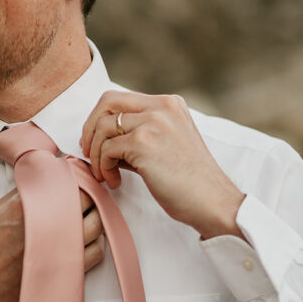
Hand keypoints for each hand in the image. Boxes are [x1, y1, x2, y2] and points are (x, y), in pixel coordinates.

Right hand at [0, 188, 104, 301]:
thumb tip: (44, 181)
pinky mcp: (64, 272)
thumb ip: (22, 195)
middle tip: (87, 197)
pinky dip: (96, 243)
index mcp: (26, 207)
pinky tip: (87, 240)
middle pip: (87, 203)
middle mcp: (45, 227)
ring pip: (95, 227)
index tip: (79, 179)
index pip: (68, 185)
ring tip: (88, 217)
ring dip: (95, 218)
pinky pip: (95, 254)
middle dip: (90, 197)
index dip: (78, 180)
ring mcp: (58, 250)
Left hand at [80, 91, 245, 239]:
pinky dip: (104, 167)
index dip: (100, 118)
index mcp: (170, 104)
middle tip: (88, 153)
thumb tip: (102, 138)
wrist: (213, 202)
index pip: (121, 98)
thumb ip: (139, 134)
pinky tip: (116, 182)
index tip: (96, 142)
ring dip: (97, 154)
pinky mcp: (144, 144)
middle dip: (90, 128)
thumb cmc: (191, 181)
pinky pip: (107, 150)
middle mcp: (162, 107)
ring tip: (106, 175)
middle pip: (107, 102)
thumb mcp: (168, 145)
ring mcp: (153, 123)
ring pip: (103, 127)